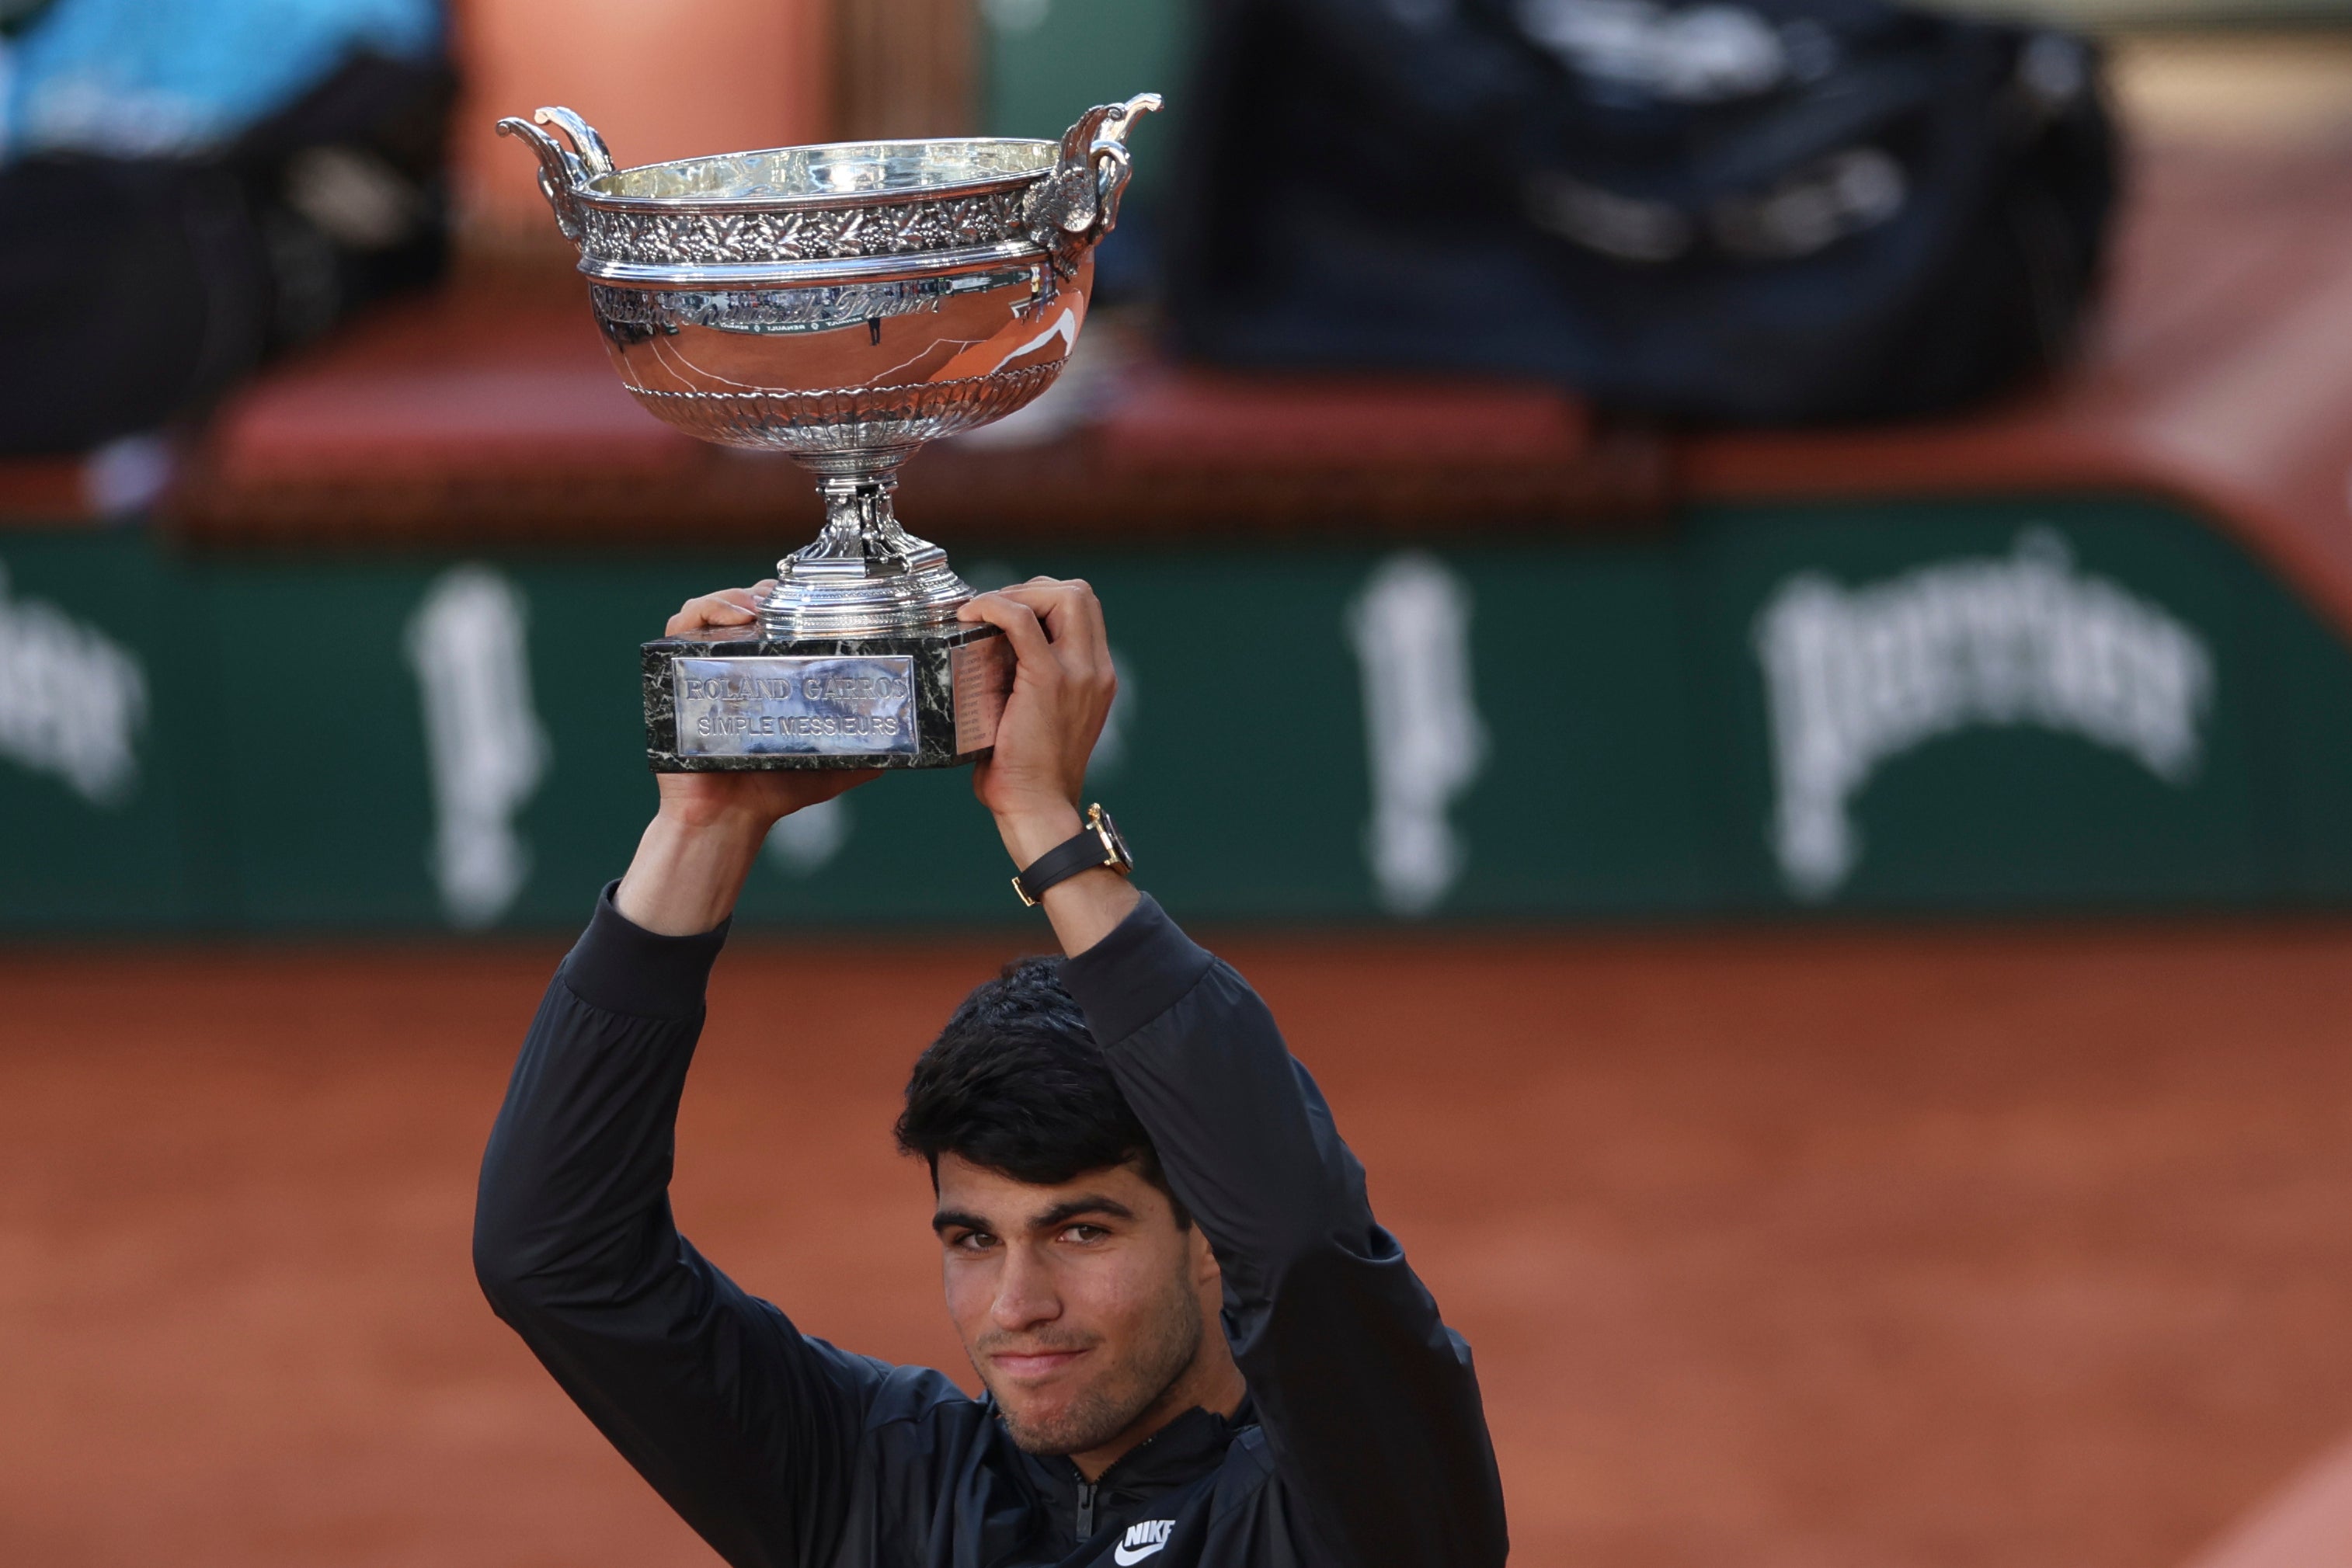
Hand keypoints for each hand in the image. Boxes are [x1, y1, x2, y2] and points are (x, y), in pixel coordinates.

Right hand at [653, 583, 878, 831]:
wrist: (729, 818)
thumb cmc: (776, 790)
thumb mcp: (835, 759)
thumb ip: (868, 745)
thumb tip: (910, 733)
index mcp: (773, 673)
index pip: (782, 618)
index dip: (798, 599)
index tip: (822, 597)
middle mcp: (739, 663)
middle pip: (751, 603)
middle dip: (773, 591)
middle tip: (793, 597)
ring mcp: (706, 665)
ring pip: (718, 605)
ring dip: (741, 594)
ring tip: (764, 605)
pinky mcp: (675, 672)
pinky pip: (681, 624)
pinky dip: (707, 609)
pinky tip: (738, 616)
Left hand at [957, 578, 1137, 955]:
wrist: (1037, 809)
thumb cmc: (1026, 773)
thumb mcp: (1037, 718)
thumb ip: (1025, 684)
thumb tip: (983, 656)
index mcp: (1097, 676)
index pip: (1083, 609)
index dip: (1043, 599)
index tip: (1006, 616)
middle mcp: (1095, 669)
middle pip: (1078, 592)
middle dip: (1032, 588)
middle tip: (992, 610)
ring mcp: (1078, 673)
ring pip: (1062, 595)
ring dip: (1017, 593)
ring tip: (982, 614)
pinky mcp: (1048, 680)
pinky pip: (1022, 620)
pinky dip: (995, 607)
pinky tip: (970, 617)